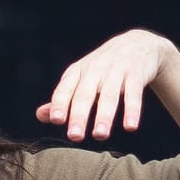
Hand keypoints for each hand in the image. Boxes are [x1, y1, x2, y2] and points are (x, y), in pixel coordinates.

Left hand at [37, 29, 168, 142]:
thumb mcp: (81, 78)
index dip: (59, 103)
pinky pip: (133, 93)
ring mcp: (116, 70)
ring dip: (104, 116)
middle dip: (79, 115)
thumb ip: (63, 98)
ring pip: (109, 95)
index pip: (65, 89)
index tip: (56, 120)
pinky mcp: (136, 73)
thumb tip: (41, 116)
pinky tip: (130, 127)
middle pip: (85, 94)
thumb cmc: (103, 68)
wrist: (138, 44)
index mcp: (77, 72)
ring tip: (100, 135)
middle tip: (74, 136)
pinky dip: (132, 110)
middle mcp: (94, 69)